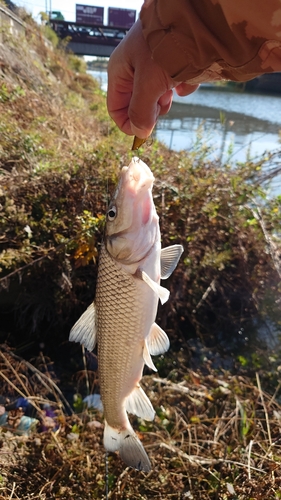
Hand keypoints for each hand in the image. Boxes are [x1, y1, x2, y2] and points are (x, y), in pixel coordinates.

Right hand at [107, 19, 197, 137]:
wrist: (196, 17)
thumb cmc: (166, 45)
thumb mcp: (150, 82)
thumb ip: (141, 111)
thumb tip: (139, 134)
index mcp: (120, 71)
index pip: (116, 109)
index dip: (128, 122)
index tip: (145, 129)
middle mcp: (135, 69)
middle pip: (137, 104)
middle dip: (151, 109)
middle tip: (162, 100)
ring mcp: (154, 66)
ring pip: (157, 96)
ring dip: (167, 97)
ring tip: (175, 83)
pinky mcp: (173, 63)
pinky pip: (176, 84)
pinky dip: (184, 85)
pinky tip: (189, 76)